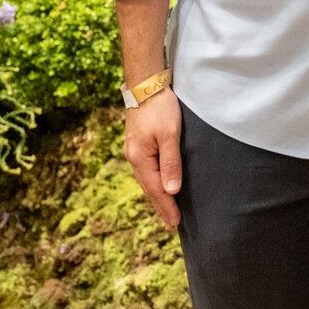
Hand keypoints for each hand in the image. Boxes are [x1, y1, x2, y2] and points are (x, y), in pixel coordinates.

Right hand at [123, 88, 182, 228]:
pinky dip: (154, 180)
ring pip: (146, 178)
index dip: (166, 207)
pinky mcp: (138, 142)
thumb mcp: (170, 135)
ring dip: (156, 194)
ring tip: (167, 208)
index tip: (175, 223)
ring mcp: (134, 150)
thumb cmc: (160, 108)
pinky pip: (146, 168)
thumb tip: (171, 191)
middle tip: (172, 223)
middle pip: (148, 187)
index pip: (155, 190)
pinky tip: (159, 182)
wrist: (145, 84)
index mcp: (140, 158)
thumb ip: (171, 163)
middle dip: (161, 205)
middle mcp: (133, 157)